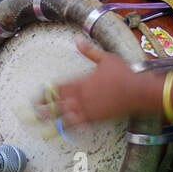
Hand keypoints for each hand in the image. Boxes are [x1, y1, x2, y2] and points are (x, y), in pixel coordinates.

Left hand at [36, 37, 155, 126]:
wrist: (138, 91)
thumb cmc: (123, 73)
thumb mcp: (105, 58)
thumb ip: (89, 51)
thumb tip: (77, 39)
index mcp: (81, 81)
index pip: (58, 87)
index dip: (46, 92)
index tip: (36, 96)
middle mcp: (82, 96)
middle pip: (58, 104)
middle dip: (45, 109)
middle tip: (34, 114)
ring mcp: (89, 108)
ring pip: (66, 116)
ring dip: (54, 121)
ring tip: (43, 126)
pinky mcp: (97, 118)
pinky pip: (81, 125)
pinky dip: (71, 128)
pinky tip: (64, 132)